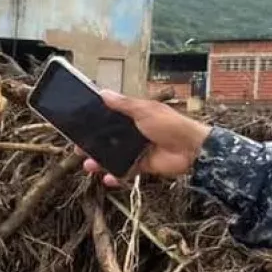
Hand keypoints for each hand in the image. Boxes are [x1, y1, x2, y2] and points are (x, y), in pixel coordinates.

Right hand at [81, 91, 212, 186]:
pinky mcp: (142, 165)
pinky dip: (115, 176)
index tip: (79, 128)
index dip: (94, 123)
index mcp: (133, 117)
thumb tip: (103, 93)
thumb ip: (123, 104)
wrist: (192, 149)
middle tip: (79, 149)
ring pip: (112, 156)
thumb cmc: (171, 125)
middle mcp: (133, 133)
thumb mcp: (145, 110)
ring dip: (99, 162)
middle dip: (92, 145)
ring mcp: (137, 150)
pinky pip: (124, 171)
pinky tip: (107, 178)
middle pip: (107, 140)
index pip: (109, 119)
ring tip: (89, 165)